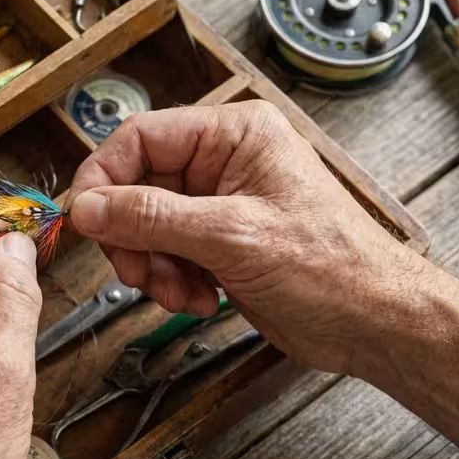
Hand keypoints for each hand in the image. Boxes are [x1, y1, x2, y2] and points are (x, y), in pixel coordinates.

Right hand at [67, 101, 430, 374]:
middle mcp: (225, 162)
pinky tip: (200, 300)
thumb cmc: (333, 267)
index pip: (141, 138)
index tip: (84, 220)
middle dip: (133, 237)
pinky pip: (169, 254)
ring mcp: (222, 204)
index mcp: (234, 135)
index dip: (104, 179)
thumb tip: (87, 206)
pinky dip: (172, 282)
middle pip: (137, 187)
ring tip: (181, 293)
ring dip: (154, 266)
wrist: (374, 323)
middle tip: (138, 271)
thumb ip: (150, 218)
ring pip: (147, 227)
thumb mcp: (230, 237)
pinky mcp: (221, 242)